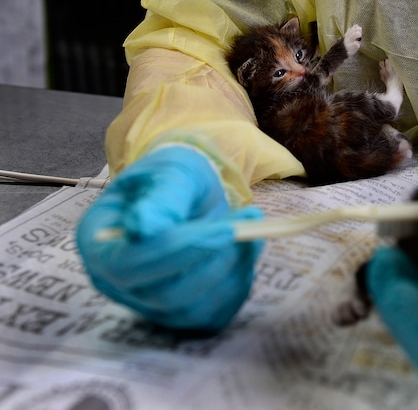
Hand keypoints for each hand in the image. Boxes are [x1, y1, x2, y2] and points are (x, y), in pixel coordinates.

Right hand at [76, 146, 263, 330]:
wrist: (187, 194)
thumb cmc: (173, 178)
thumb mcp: (170, 172)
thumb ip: (161, 198)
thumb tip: (142, 228)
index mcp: (97, 242)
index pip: (129, 263)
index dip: (178, 251)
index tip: (225, 230)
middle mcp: (114, 282)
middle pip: (163, 293)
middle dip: (213, 258)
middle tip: (249, 222)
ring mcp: (145, 303)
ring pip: (192, 308)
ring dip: (231, 270)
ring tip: (251, 228)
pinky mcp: (179, 313)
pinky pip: (212, 315)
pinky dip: (237, 284)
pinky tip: (247, 251)